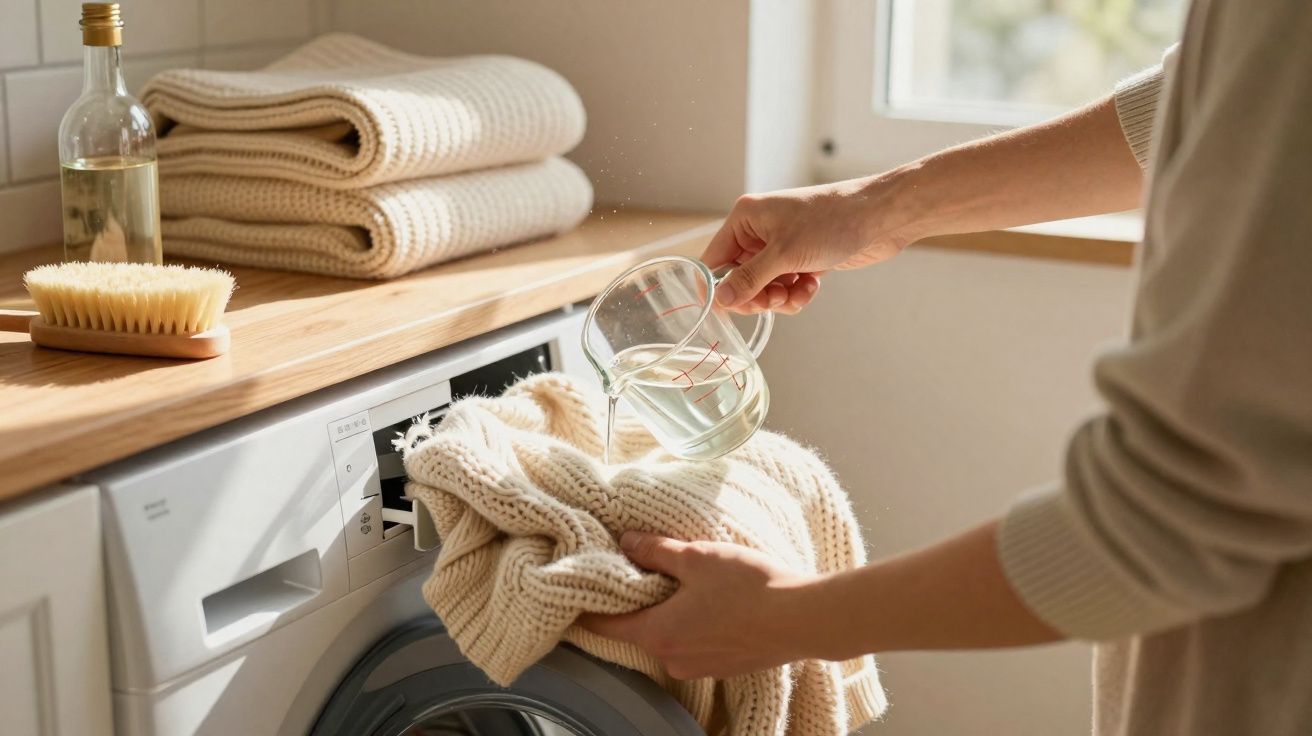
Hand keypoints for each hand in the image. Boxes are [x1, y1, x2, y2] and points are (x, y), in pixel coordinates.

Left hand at [577, 531, 817, 679]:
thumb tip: (625, 541)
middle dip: (634, 602)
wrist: (803, 618)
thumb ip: (656, 551)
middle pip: (638, 630)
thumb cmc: (749, 587)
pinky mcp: (725, 666)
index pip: (603, 626)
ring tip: (679, 580)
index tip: (579, 589)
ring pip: (669, 636)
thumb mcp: (697, 558)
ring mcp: (700, 667)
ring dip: (668, 612)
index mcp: (657, 634)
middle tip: (633, 570)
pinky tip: (711, 600)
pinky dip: (693, 623)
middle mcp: (673, 659)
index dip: (588, 607)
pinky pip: (695, 644)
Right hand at [703, 174, 920, 314]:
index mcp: (745, 219)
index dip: (719, 288)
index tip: (732, 310)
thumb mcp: (784, 254)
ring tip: (797, 292)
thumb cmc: (832, 221)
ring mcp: (780, 246)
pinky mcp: (800, 259)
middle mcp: (758, 232)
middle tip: (774, 300)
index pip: (714, 261)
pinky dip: (796, 293)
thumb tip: (720, 300)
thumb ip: (748, 280)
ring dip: (779, 297)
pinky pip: (785, 287)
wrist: (879, 218)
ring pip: (763, 287)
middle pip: (738, 279)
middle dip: (756, 295)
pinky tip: (812, 285)